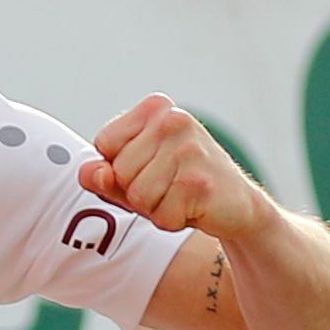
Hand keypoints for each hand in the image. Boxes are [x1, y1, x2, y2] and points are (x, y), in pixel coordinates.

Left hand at [79, 93, 271, 239]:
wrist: (239, 205)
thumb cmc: (183, 184)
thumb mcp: (139, 174)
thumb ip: (106, 174)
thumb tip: (90, 173)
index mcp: (156, 108)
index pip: (105, 144)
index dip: (121, 168)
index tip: (153, 167)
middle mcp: (173, 120)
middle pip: (119, 171)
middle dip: (138, 191)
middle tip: (172, 186)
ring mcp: (188, 149)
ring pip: (137, 196)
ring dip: (156, 208)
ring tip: (182, 196)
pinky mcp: (199, 182)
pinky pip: (160, 216)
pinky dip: (173, 221)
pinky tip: (194, 207)